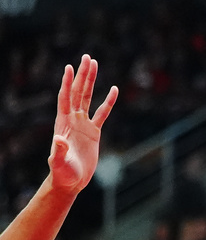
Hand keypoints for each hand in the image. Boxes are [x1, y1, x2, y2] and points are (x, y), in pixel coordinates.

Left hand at [49, 55, 117, 193]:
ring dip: (92, 81)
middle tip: (87, 58)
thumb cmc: (62, 173)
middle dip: (82, 75)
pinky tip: (114, 89)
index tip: (70, 67)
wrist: (71, 182)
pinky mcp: (94, 131)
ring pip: (89, 98)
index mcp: (63, 124)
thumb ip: (59, 151)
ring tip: (95, 65)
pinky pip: (103, 113)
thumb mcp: (59, 163)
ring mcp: (83, 124)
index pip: (65, 98)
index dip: (68, 83)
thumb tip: (58, 139)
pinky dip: (109, 101)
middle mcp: (73, 120)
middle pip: (79, 92)